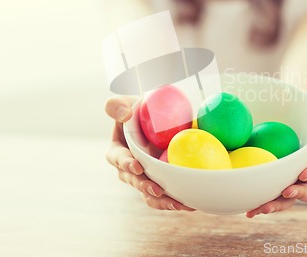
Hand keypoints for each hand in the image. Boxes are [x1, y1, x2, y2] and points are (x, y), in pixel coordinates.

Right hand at [105, 96, 193, 210]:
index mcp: (118, 151)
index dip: (126, 164)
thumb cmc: (139, 111)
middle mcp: (130, 168)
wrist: (158, 119)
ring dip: (161, 201)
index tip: (137, 166)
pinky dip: (176, 201)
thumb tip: (124, 114)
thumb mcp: (124, 103)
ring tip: (177, 203)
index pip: (118, 159)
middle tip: (157, 189)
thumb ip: (116, 106)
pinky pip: (165, 196)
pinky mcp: (161, 182)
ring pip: (150, 194)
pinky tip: (190, 203)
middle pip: (134, 181)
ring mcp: (146, 177)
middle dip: (145, 187)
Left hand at [245, 85, 306, 217]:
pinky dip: (260, 204)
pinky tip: (246, 210)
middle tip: (284, 192)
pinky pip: (271, 196)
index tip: (303, 174)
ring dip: (275, 206)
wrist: (294, 118)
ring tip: (258, 209)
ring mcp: (292, 179)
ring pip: (287, 199)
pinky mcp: (277, 183)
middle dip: (297, 194)